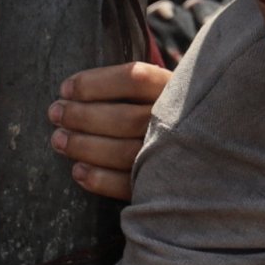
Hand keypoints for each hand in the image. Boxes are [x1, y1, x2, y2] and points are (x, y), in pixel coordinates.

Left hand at [47, 60, 171, 201]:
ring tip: (59, 139)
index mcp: (177, 90)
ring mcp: (173, 155)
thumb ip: (130, 85)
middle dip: (81, 116)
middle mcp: (179, 122)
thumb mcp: (160, 89)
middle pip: (124, 118)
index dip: (94, 83)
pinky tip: (79, 171)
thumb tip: (70, 90)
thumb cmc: (167, 113)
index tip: (66, 88)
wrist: (209, 148)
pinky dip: (99, 179)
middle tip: (55, 113)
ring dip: (83, 146)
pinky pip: (128, 185)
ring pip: (123, 153)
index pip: (134, 78)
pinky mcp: (165, 185)